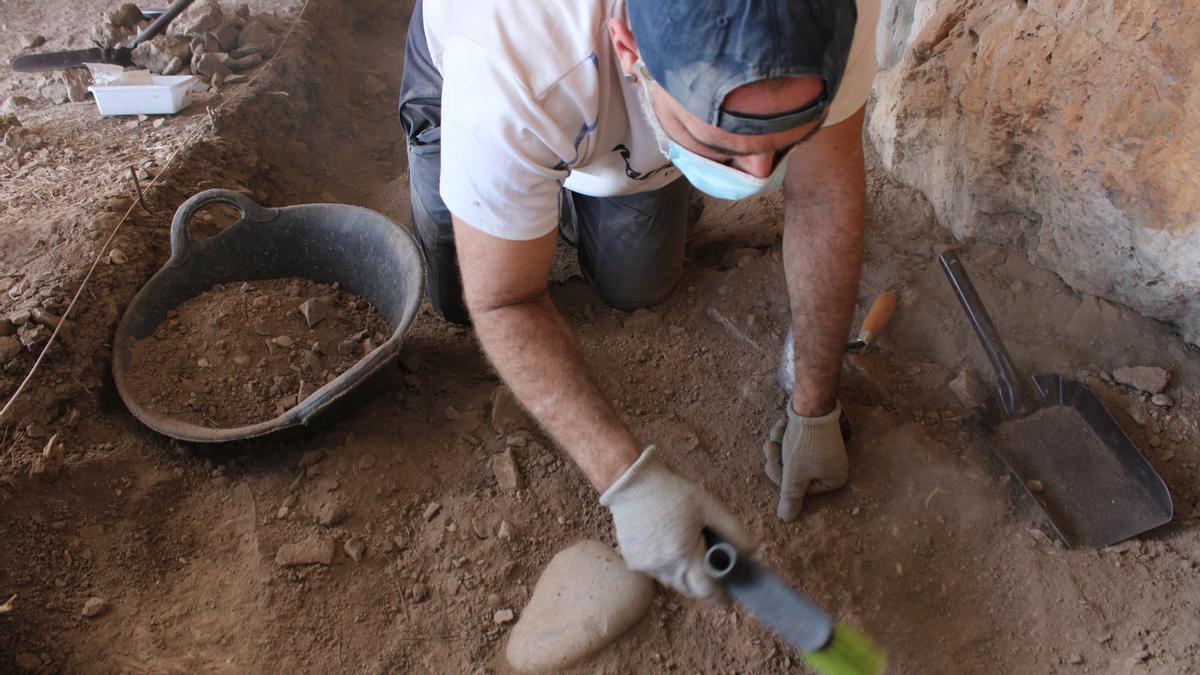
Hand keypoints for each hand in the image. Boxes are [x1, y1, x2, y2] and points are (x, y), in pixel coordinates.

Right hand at [600, 446, 754, 597]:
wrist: (630, 484)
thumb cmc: (672, 493)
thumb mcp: (708, 506)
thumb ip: (732, 530)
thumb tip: (752, 551)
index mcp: (684, 554)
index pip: (706, 591)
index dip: (720, 597)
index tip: (729, 598)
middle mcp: (664, 567)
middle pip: (689, 590)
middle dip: (703, 587)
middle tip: (713, 575)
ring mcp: (646, 566)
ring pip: (672, 583)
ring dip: (684, 577)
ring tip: (691, 558)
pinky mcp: (633, 562)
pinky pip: (656, 573)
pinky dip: (666, 568)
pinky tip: (668, 549)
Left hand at [763, 401, 848, 520]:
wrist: (812, 404)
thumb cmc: (806, 444)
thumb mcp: (794, 475)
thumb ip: (790, 498)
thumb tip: (786, 519)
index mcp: (834, 479)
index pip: (802, 490)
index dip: (783, 479)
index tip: (771, 465)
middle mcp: (833, 466)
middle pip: (797, 472)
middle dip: (779, 460)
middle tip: (769, 449)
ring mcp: (826, 449)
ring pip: (793, 455)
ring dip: (779, 445)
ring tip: (775, 435)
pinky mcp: (817, 434)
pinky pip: (797, 441)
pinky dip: (786, 435)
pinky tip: (782, 425)